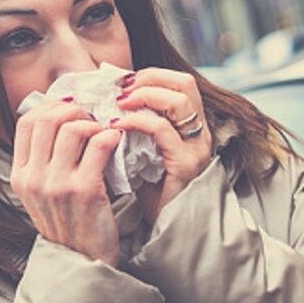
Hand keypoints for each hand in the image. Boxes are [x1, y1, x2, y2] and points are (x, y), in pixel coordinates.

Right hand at [10, 98, 123, 265]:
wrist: (82, 261)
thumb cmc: (67, 222)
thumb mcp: (41, 192)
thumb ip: (42, 160)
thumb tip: (58, 118)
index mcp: (20, 176)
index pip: (26, 122)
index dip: (49, 107)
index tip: (68, 109)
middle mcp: (34, 178)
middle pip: (47, 119)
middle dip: (73, 110)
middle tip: (89, 118)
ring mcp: (57, 184)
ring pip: (73, 128)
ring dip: (93, 123)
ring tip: (103, 132)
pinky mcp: (85, 190)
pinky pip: (98, 144)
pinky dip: (110, 136)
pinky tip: (115, 141)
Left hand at [112, 68, 213, 223]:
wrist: (165, 228)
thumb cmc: (150, 190)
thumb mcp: (142, 150)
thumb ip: (135, 126)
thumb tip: (104, 101)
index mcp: (191, 125)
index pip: (180, 82)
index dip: (151, 75)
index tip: (122, 81)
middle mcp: (199, 133)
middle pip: (184, 83)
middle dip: (148, 79)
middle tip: (119, 89)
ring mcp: (195, 148)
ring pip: (177, 101)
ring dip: (143, 95)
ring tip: (118, 103)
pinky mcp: (185, 164)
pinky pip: (162, 130)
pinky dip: (138, 121)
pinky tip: (118, 125)